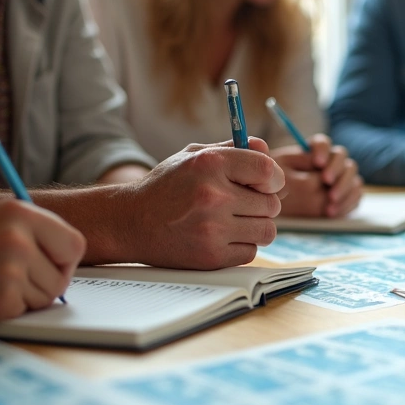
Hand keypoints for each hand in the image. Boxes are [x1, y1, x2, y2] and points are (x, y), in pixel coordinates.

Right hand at [120, 137, 284, 268]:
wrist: (130, 222)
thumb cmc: (167, 186)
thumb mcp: (194, 154)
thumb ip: (233, 148)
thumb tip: (268, 151)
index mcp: (210, 164)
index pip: (267, 171)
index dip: (274, 179)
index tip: (267, 184)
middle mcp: (213, 195)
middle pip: (272, 205)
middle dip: (263, 204)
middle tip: (244, 204)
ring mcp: (212, 228)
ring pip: (267, 231)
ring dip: (256, 227)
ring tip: (235, 221)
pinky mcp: (211, 256)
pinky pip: (250, 252)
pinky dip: (241, 246)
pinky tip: (222, 237)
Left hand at [272, 134, 363, 217]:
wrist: (277, 203)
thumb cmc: (277, 183)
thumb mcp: (282, 169)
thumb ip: (300, 162)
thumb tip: (317, 163)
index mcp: (313, 150)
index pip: (323, 142)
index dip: (323, 150)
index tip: (317, 162)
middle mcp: (331, 161)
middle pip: (342, 158)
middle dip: (336, 169)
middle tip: (326, 181)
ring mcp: (342, 178)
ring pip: (353, 177)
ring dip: (344, 187)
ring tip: (330, 200)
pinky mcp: (347, 194)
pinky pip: (355, 195)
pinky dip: (347, 202)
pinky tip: (332, 211)